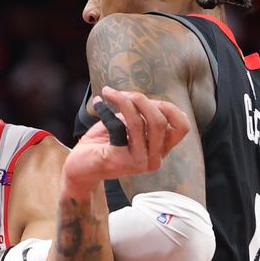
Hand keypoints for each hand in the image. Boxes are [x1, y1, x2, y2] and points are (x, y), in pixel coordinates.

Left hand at [63, 86, 189, 196]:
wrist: (78, 167)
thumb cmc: (103, 143)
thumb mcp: (128, 125)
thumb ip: (143, 115)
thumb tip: (152, 101)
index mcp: (160, 150)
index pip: (181, 127)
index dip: (168, 107)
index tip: (144, 99)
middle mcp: (154, 159)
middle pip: (160, 121)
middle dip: (141, 99)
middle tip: (120, 93)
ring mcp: (138, 162)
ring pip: (140, 123)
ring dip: (123, 100)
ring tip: (108, 92)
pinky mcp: (120, 161)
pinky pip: (117, 127)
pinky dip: (106, 111)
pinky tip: (98, 103)